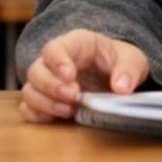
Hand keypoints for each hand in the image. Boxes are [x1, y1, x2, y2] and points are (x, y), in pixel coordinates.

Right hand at [20, 29, 148, 123]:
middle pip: (36, 71)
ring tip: (69, 110)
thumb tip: (121, 88)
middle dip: (51, 86)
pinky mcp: (46, 100)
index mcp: (76, 44)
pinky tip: (56, 117)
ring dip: (44, 103)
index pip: (54, 48)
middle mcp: (55, 62)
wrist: (118, 75)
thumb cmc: (121, 61)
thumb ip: (129, 70)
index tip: (70, 76)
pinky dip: (38, 115)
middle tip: (74, 96)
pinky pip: (28, 108)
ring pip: (29, 90)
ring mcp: (47, 82)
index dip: (57, 62)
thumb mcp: (133, 60)